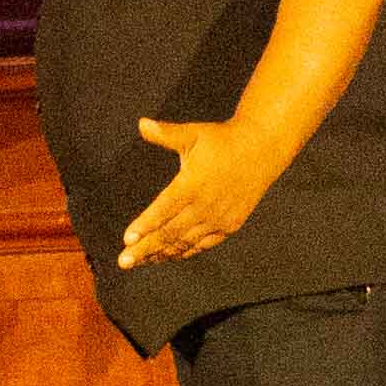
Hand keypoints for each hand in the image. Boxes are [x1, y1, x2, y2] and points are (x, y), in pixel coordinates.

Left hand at [119, 112, 271, 270]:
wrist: (261, 150)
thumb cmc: (222, 140)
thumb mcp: (193, 133)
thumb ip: (165, 133)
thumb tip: (142, 123)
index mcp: (193, 183)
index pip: (163, 210)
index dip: (144, 226)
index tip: (127, 240)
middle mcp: (205, 205)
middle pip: (170, 233)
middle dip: (145, 249)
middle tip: (124, 262)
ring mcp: (219, 218)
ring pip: (185, 243)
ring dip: (161, 254)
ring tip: (140, 262)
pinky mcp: (230, 225)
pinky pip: (203, 245)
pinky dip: (184, 252)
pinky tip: (167, 256)